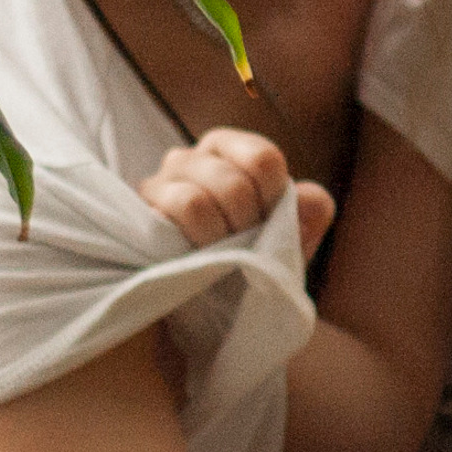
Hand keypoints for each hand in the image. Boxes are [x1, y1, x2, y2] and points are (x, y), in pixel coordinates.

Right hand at [138, 129, 334, 258]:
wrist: (210, 301)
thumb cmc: (253, 256)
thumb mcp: (293, 236)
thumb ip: (311, 212)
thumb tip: (309, 199)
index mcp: (231, 150)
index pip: (262, 159)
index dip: (275, 200)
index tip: (271, 224)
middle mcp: (192, 157)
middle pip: (233, 184)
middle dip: (247, 227)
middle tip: (243, 245)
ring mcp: (161, 181)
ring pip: (198, 202)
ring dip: (218, 240)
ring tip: (218, 254)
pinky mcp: (141, 211)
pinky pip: (173, 214)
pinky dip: (195, 241)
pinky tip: (196, 255)